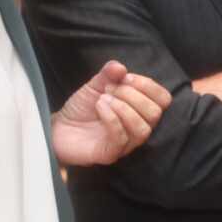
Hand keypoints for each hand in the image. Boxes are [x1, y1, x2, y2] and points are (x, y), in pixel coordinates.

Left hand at [52, 60, 170, 165]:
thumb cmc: (81, 109)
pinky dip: (112, 118)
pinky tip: (99, 107)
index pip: (163, 99)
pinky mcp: (110, 154)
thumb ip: (109, 75)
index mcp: (140, 110)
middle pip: (155, 113)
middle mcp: (137, 128)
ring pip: (142, 129)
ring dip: (123, 107)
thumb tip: (120, 67)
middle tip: (109, 89)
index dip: (148, 85)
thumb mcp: (95, 86)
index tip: (125, 77)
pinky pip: (121, 139)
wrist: (58, 128)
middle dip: (132, 95)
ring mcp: (125, 144)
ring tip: (103, 99)